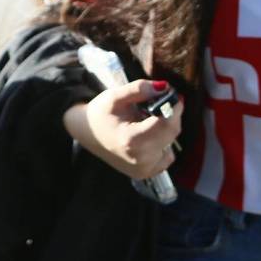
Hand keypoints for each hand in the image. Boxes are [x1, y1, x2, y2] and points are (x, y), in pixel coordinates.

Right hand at [64, 80, 183, 180]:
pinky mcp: (144, 173)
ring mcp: (143, 170)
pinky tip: (149, 135)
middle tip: (160, 102)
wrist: (87, 134)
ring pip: (170, 142)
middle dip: (171, 115)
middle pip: (171, 133)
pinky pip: (167, 156)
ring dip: (166, 128)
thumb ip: (139, 89)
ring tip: (149, 120)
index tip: (173, 94)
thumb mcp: (115, 95)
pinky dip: (162, 143)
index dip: (174, 107)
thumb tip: (164, 87)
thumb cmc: (100, 113)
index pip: (167, 124)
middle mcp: (140, 159)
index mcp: (132, 140)